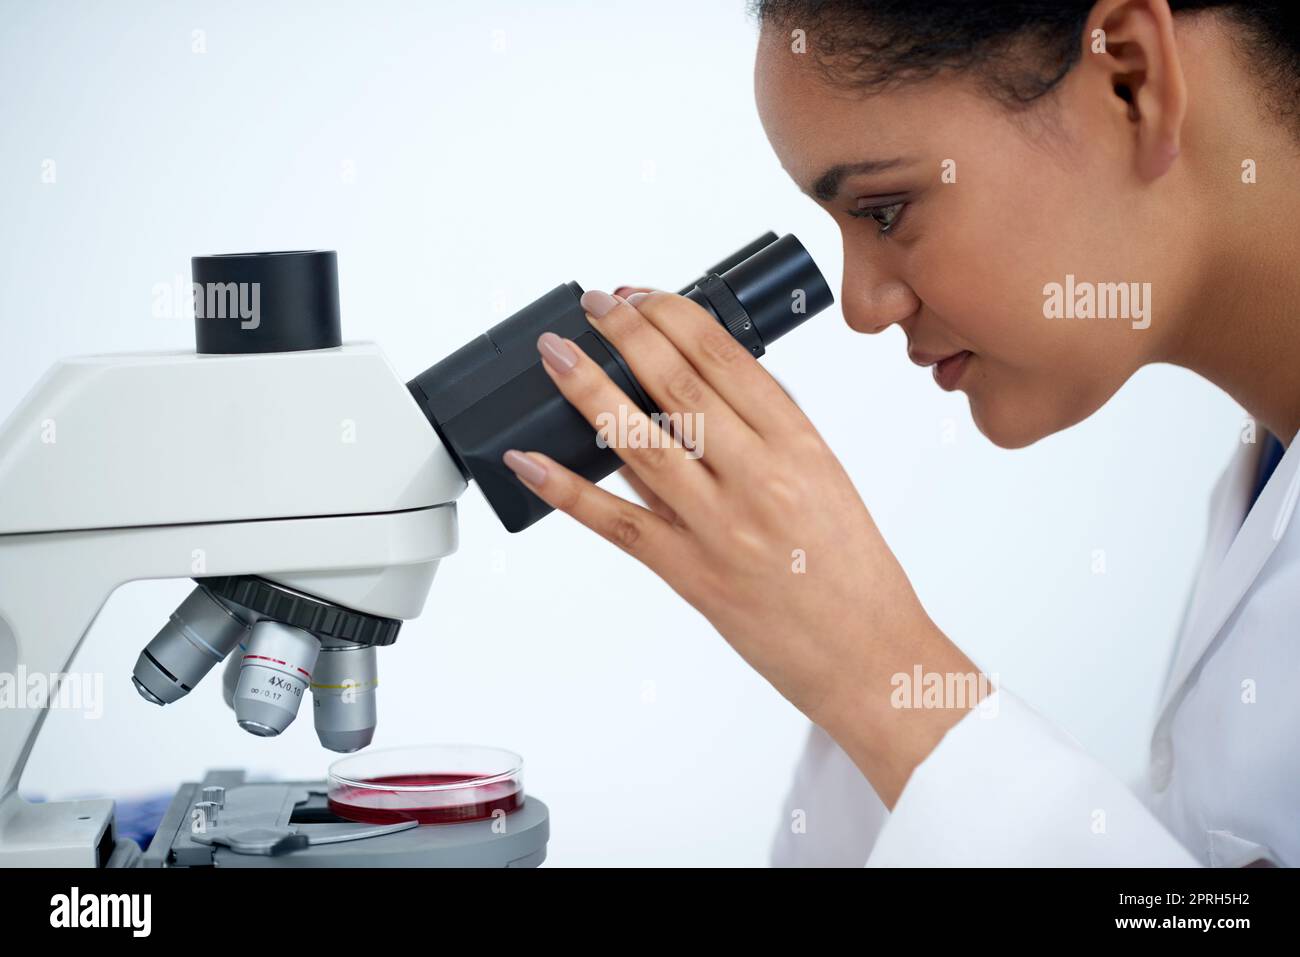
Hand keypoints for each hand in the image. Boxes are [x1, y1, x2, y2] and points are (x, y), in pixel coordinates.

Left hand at [502, 288, 982, 805]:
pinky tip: (530, 461)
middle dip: (625, 335)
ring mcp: (721, 528)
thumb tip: (691, 390)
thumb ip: (761, 435)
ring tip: (555, 354)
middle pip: (677, 387)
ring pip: (639, 443)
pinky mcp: (691, 574)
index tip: (639, 294)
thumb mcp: (823, 479)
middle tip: (592, 305)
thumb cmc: (852, 570)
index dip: (671, 316)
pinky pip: (618, 523)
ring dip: (588, 391)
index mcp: (800, 445)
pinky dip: (567, 490)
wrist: (869, 654)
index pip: (725, 358)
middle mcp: (760, 478)